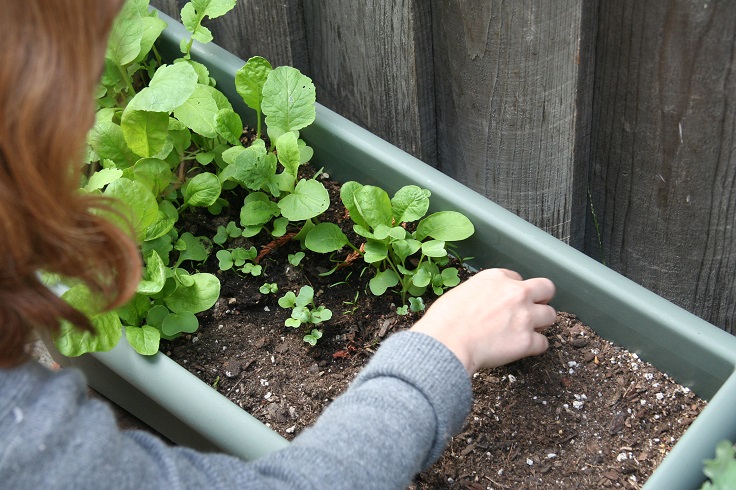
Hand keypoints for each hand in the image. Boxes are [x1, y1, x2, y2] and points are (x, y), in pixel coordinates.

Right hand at [410, 268, 555, 374]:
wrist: (446, 343)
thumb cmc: (444, 321)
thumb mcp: (460, 292)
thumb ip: (480, 293)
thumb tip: (483, 304)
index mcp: (495, 278)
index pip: (517, 278)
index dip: (513, 290)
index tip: (508, 300)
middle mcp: (515, 293)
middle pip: (546, 288)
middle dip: (541, 298)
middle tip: (531, 310)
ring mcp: (524, 317)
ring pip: (551, 315)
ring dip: (540, 323)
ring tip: (526, 331)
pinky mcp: (527, 341)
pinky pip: (543, 343)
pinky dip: (534, 347)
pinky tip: (521, 349)